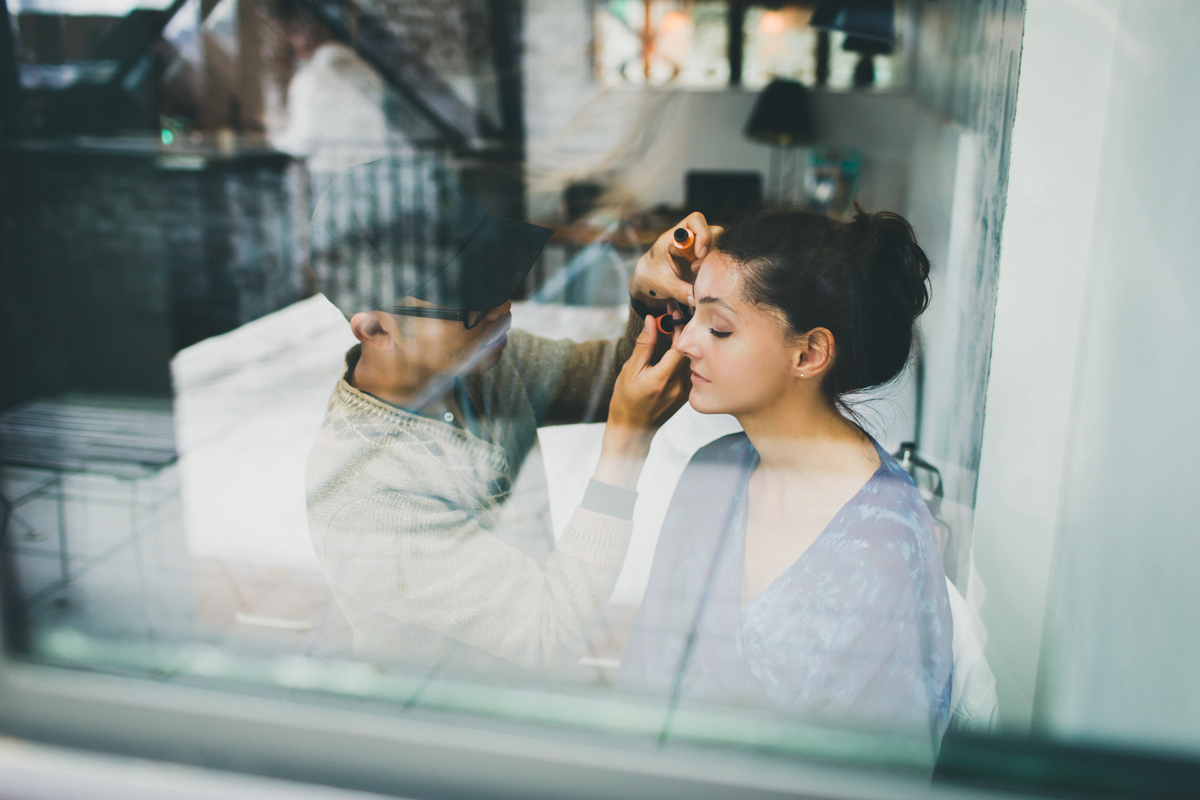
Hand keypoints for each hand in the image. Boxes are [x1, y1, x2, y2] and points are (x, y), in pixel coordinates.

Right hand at [593, 310, 690, 489]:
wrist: (633, 428)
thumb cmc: (626, 400)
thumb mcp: (630, 370)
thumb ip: (645, 345)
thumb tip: (652, 321)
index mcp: (662, 379)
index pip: (681, 345)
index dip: (679, 324)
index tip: (672, 311)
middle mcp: (678, 385)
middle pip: (690, 349)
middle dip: (683, 328)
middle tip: (674, 313)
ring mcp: (685, 390)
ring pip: (692, 358)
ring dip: (685, 340)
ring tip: (675, 324)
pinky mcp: (687, 393)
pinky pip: (690, 368)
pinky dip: (685, 354)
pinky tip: (677, 345)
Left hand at [628, 212, 722, 307]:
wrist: (647, 280)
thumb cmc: (651, 276)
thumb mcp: (662, 284)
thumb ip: (679, 290)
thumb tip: (696, 299)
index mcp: (674, 237)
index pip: (696, 220)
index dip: (703, 235)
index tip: (699, 255)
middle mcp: (688, 238)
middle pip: (713, 232)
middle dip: (711, 250)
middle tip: (697, 268)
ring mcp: (698, 247)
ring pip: (718, 245)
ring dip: (714, 260)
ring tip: (698, 274)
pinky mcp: (703, 258)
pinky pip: (717, 258)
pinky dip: (715, 268)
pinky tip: (702, 278)